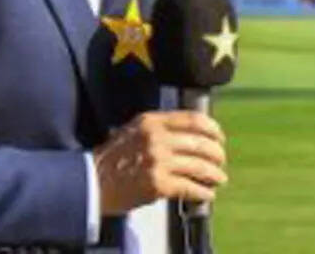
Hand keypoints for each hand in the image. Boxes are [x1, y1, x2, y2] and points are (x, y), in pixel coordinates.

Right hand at [93, 111, 226, 215]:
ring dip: (214, 175)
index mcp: (153, 121)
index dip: (213, 129)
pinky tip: (207, 195)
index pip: (194, 119)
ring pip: (200, 167)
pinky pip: (190, 188)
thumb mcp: (135, 129)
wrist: (93, 181)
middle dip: (217, 154)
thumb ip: (161, 127)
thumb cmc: (114, 157)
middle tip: (221, 161)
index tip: (220, 138)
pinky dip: (203, 193)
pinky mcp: (158, 184)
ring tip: (219, 179)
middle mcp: (157, 138)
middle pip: (201, 143)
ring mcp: (158, 161)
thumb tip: (193, 133)